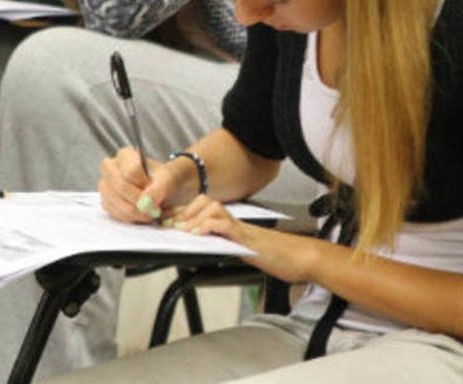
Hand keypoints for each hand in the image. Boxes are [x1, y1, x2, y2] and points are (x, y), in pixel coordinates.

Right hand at [98, 148, 176, 223]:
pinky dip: (129, 217)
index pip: (131, 172)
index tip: (157, 190)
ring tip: (150, 213)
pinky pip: (113, 212)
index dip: (145, 185)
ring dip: (135, 212)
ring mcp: (105, 185)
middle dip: (138, 200)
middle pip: (120, 186)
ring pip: (115, 201)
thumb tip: (144, 203)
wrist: (161, 189)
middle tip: (153, 209)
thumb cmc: (162, 179)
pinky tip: (141, 215)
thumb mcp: (166, 180)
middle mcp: (110, 168)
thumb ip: (157, 189)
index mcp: (125, 155)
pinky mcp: (106, 201)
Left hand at [171, 195, 315, 282]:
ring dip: (192, 218)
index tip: (163, 220)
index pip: (200, 210)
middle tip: (166, 224)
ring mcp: (239, 226)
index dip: (180, 213)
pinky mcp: (246, 236)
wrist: (298, 259)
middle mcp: (233, 221)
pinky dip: (209, 227)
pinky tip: (199, 234)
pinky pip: (224, 224)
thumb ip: (219, 251)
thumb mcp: (239, 256)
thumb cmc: (273, 258)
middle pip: (202, 203)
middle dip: (181, 212)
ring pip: (210, 208)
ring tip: (181, 231)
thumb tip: (192, 258)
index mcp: (229, 225)